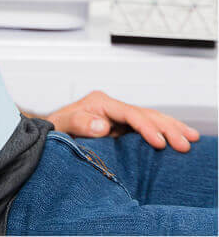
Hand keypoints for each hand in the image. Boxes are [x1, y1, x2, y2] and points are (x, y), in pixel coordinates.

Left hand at [45, 90, 200, 151]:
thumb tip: (103, 126)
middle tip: (186, 141)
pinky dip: (163, 132)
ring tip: (192, 138)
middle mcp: (112, 107)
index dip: (145, 127)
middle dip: (167, 127)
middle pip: (145, 113)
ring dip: (171, 128)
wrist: (51, 133)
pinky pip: (146, 129)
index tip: (159, 142)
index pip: (128, 113)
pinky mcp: (122, 129)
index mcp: (100, 102)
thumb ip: (80, 123)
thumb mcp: (63, 125)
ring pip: (150, 119)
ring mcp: (118, 118)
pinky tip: (178, 138)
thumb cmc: (56, 128)